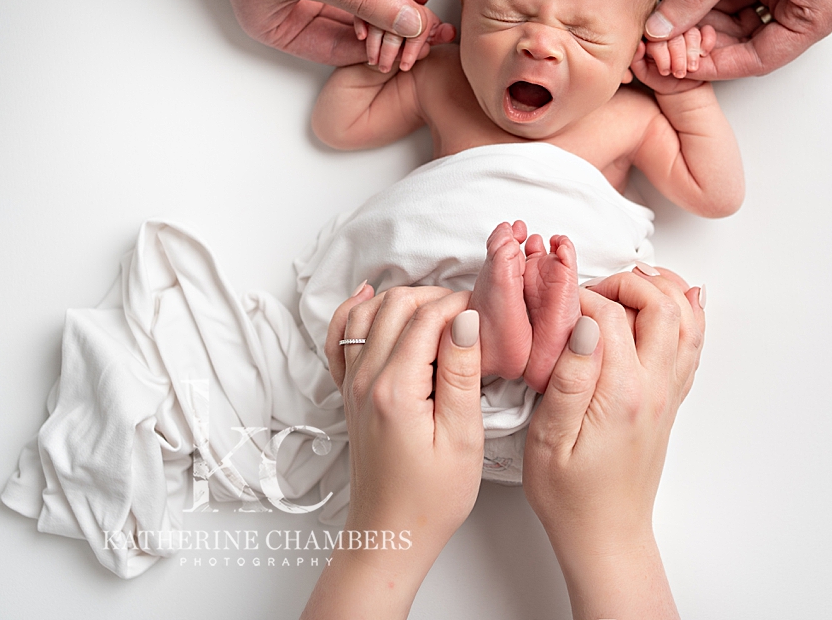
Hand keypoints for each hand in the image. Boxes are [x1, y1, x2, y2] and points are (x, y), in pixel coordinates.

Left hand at [304, 286, 483, 619]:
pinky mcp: (349, 393)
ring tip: (439, 312)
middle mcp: (366, 379)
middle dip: (436, 296)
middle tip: (470, 313)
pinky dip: (356, 312)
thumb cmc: (432, 497)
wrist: (390, 535)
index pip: (427, 316)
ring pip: (368, 312)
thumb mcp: (463, 438)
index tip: (489, 312)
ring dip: (404, 300)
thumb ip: (461, 373)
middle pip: (396, 304)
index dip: (462, 304)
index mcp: (396, 389)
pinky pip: (342, 337)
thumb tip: (465, 320)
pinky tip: (372, 301)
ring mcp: (352, 384)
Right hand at [523, 268, 704, 619]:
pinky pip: (692, 346)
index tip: (553, 301)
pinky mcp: (669, 401)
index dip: (577, 297)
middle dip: (627, 281)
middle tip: (592, 289)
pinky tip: (682, 299)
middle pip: (661, 305)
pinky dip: (689, 314)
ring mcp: (668, 393)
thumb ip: (568, 378)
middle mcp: (654, 388)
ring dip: (664, 289)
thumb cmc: (569, 495)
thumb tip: (584, 326)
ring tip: (635, 278)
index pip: (608, 316)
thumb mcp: (548, 439)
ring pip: (686, 320)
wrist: (605, 534)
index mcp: (621, 394)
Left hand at [633, 26, 714, 93]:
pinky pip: (708, 29)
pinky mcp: (704, 30)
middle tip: (679, 72)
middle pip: (674, 32)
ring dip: (692, 50)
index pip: (654, 33)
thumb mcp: (644, 72)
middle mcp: (669, 26)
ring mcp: (687, 27)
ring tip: (692, 68)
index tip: (665, 71)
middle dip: (677, 55)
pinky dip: (707, 40)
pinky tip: (703, 54)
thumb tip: (640, 45)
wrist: (680, 87)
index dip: (661, 52)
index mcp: (652, 31)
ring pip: (691, 30)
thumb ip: (637, 59)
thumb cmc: (659, 78)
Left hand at [644, 0, 831, 77]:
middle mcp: (821, 6)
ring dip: (704, 7)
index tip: (675, 63)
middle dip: (703, 31)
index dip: (712, 63)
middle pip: (751, 39)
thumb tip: (660, 28)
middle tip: (663, 31)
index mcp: (822, 13)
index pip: (759, 59)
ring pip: (744, 15)